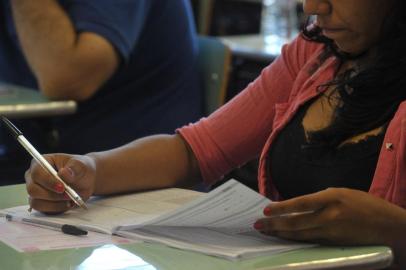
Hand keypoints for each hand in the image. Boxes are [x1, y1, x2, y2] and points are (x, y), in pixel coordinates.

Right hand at [25, 154, 96, 213]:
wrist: (86, 180)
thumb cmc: (81, 169)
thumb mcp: (81, 165)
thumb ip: (74, 168)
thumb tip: (63, 173)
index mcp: (41, 162)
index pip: (37, 173)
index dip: (48, 181)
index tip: (62, 187)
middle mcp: (34, 177)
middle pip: (33, 190)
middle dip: (52, 195)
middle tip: (69, 195)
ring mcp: (36, 191)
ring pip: (37, 203)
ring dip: (55, 203)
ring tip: (70, 198)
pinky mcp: (41, 203)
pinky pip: (44, 210)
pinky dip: (58, 208)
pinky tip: (68, 203)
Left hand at [254, 188, 405, 248]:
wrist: (390, 228)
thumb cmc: (367, 206)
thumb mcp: (344, 193)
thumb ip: (321, 199)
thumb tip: (298, 206)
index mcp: (333, 199)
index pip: (301, 203)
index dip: (282, 208)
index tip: (266, 209)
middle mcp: (330, 217)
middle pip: (296, 223)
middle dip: (274, 224)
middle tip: (257, 225)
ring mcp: (332, 233)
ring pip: (300, 235)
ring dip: (280, 234)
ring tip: (265, 231)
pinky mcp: (334, 245)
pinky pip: (310, 242)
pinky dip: (294, 239)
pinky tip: (284, 238)